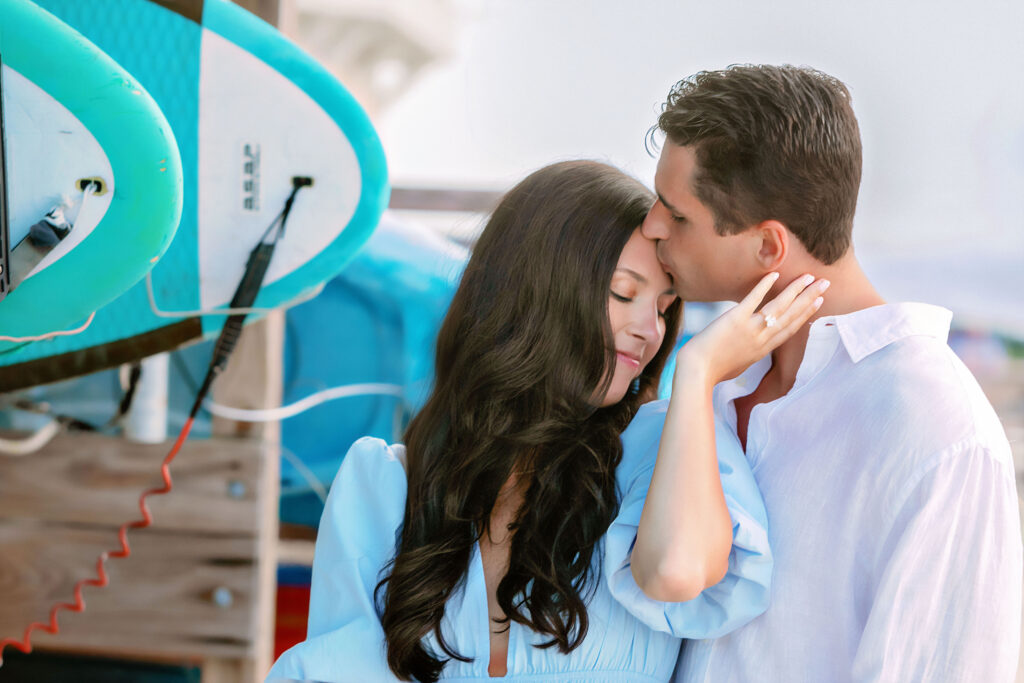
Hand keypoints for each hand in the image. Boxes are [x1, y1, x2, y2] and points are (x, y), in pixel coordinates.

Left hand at [676, 272, 828, 385]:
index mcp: (762, 350)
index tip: (818, 302)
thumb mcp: (737, 366)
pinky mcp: (735, 320)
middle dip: (809, 298)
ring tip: (809, 277)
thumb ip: (746, 355)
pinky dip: (764, 287)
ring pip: (779, 307)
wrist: (697, 372)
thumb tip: (747, 351)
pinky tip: (774, 274)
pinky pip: (753, 300)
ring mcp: (750, 329)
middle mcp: (761, 339)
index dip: (805, 314)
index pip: (790, 329)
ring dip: (796, 291)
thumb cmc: (711, 372)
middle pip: (791, 316)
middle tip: (825, 283)